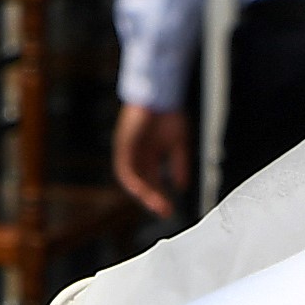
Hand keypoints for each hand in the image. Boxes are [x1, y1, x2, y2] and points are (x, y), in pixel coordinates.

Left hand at [112, 101, 192, 217]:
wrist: (160, 94)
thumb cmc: (169, 114)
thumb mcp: (179, 144)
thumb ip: (180, 165)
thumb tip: (182, 186)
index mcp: (150, 155)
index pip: (153, 180)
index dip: (160, 195)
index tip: (169, 209)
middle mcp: (138, 155)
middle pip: (142, 182)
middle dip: (153, 198)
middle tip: (164, 210)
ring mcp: (129, 150)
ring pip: (132, 178)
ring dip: (143, 192)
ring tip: (155, 202)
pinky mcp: (123, 144)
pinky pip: (124, 167)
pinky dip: (132, 179)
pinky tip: (141, 188)